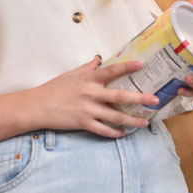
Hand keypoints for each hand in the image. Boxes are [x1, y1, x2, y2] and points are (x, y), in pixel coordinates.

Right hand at [28, 55, 159, 137]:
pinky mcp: (82, 123)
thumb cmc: (54, 88)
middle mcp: (91, 93)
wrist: (37, 106)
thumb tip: (98, 58)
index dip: (127, 67)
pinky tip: (123, 133)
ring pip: (115, 116)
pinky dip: (114, 132)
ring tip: (145, 122)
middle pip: (120, 96)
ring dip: (132, 120)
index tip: (141, 64)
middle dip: (140, 98)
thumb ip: (87, 68)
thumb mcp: (71, 74)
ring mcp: (87, 110)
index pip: (112, 71)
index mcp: (89, 79)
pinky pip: (102, 130)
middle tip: (155, 100)